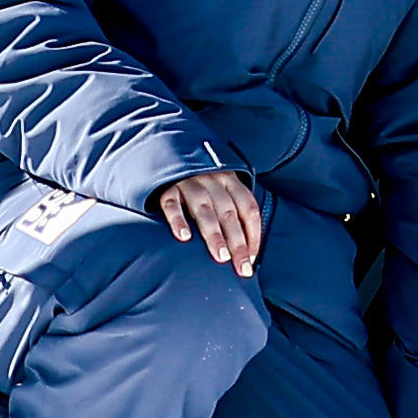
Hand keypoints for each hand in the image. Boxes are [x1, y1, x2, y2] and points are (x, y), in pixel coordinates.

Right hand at [152, 169, 266, 278]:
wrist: (163, 150)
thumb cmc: (197, 179)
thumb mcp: (218, 185)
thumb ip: (229, 208)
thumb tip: (246, 249)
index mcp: (229, 178)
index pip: (248, 207)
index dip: (254, 234)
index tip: (252, 259)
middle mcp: (212, 178)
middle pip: (229, 212)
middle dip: (237, 242)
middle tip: (241, 268)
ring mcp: (187, 181)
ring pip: (204, 209)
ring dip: (214, 234)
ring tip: (221, 257)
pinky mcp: (165, 185)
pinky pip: (172, 203)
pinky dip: (178, 219)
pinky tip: (183, 237)